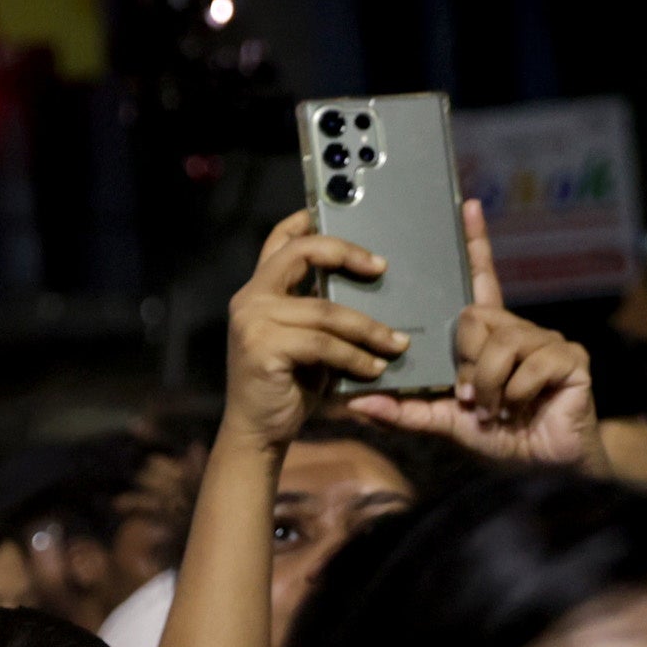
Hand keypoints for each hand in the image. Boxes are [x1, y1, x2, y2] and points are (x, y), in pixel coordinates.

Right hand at [222, 208, 406, 451]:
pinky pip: (323, 343)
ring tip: (396, 344)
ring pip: (325, 310)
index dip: (305, 221)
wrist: (258, 431)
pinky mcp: (263, 347)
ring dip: (368, 329)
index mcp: (258, 291)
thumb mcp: (302, 339)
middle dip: (346, 254)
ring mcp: (253, 321)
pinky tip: (374, 368)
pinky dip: (355, 356)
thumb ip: (316, 311)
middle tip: (382, 267)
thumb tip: (366, 287)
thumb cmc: (287, 385)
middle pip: (302, 254)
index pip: (278, 241)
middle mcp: (250, 298)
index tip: (341, 215)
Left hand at [345, 201, 597, 464]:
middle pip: (474, 318)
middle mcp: (517, 330)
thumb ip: (405, 411)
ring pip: (499, 341)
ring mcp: (546, 342)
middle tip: (470, 397)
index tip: (465, 206)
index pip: (479, 281)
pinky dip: (516, 392)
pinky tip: (522, 408)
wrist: (548, 471)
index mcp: (489, 338)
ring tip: (494, 409)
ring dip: (489, 383)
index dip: (475, 244)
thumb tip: (356, 402)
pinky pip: (530, 363)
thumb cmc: (501, 440)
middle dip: (467, 363)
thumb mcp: (444, 423)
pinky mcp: (571, 358)